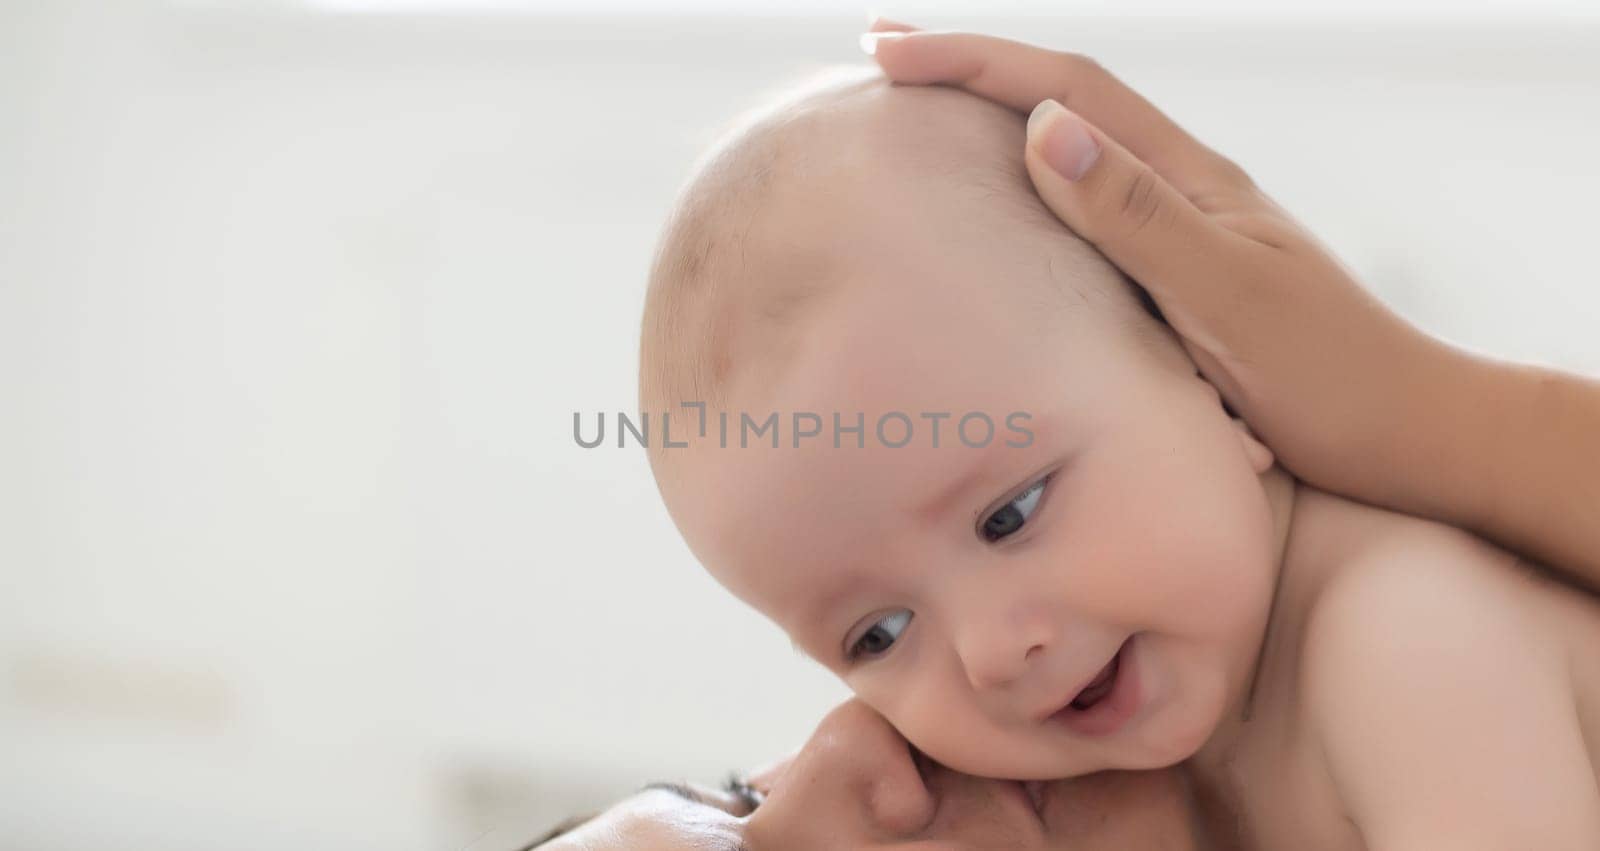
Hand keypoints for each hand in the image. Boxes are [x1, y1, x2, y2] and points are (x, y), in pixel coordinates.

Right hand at [862, 22, 1492, 531]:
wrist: (1404, 434)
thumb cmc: (1330, 378)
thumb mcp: (1230, 296)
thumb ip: (1138, 217)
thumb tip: (1045, 128)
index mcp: (1189, 178)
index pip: (1067, 89)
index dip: (974, 61)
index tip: (888, 54)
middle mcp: (1179, 189)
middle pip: (1063, 100)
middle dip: (970, 69)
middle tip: (881, 57)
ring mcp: (1177, 231)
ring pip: (1070, 151)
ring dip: (992, 119)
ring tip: (918, 115)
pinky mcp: (1172, 279)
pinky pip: (1082, 214)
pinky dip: (1021, 190)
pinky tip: (995, 212)